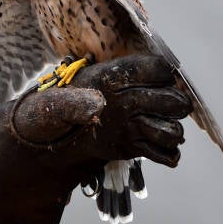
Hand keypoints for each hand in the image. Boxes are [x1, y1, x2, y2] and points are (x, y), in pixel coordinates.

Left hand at [12, 55, 191, 166]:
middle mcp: (134, 96)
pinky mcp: (139, 143)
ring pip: (174, 126)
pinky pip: (167, 151)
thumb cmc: (48, 115)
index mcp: (115, 76)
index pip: (157, 68)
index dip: (160, 78)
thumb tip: (97, 103)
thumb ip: (70, 102)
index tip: (141, 92)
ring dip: (167, 134)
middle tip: (142, 118)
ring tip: (142, 135)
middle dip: (168, 108)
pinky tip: (142, 150)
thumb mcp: (51, 106)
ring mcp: (139, 121)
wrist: (49, 142)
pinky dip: (164, 155)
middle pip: (174, 98)